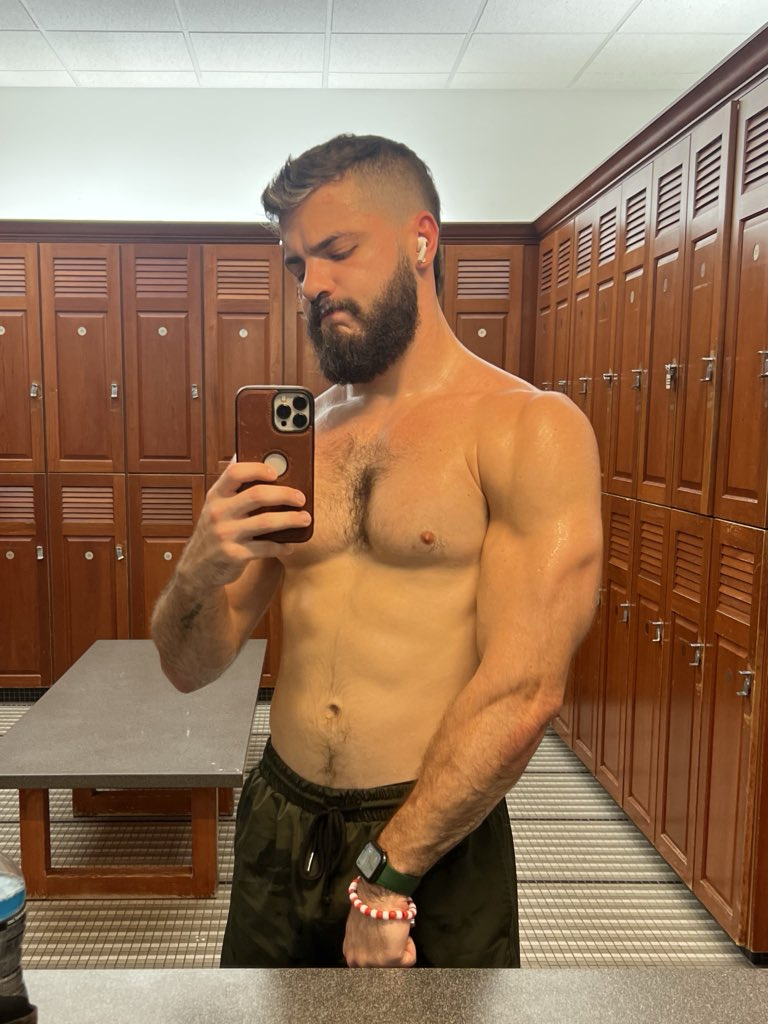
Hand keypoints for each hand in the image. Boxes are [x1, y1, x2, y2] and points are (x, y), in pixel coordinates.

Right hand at [178, 461, 309, 586]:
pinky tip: (290, 545)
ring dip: (291, 519)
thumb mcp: (216, 507)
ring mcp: (225, 534)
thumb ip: (234, 490)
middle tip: (301, 498)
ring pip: (267, 521)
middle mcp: (219, 512)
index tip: (276, 472)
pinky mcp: (234, 555)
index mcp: (216, 495)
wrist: (197, 568)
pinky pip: (266, 547)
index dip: (258, 469)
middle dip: (285, 494)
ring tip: (305, 518)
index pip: (235, 472)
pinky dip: (282, 546)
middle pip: (258, 495)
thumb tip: (264, 465)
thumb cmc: (215, 532)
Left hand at [342, 880, 416, 967]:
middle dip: (391, 952)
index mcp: (350, 953)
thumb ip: (363, 942)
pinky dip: (410, 945)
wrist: (379, 894)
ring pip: (397, 965)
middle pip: (383, 967)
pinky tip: (402, 931)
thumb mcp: (358, 927)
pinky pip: (409, 959)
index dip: (380, 951)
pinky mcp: (391, 959)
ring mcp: (374, 963)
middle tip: (392, 936)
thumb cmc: (371, 903)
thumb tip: (375, 945)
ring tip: (396, 931)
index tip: (384, 943)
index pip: (370, 963)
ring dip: (401, 947)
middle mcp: (359, 962)